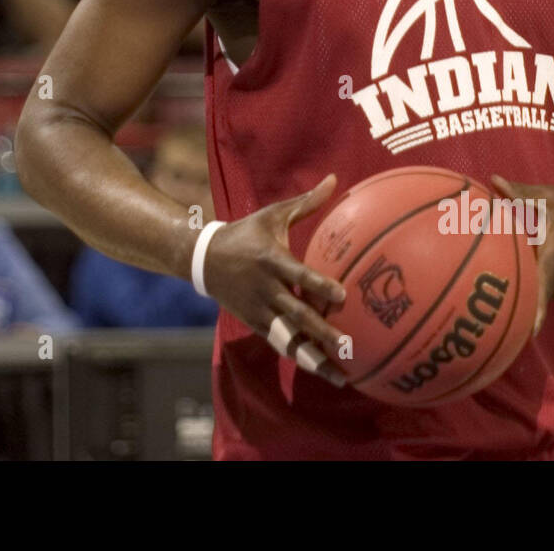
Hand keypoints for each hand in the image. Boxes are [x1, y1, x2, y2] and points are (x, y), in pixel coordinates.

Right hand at [200, 174, 348, 386]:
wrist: (204, 258)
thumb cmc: (247, 232)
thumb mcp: (273, 215)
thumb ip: (306, 202)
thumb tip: (334, 178)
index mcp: (272, 260)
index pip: (299, 275)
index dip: (319, 286)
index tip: (342, 296)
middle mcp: (266, 288)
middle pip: (297, 314)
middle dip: (322, 333)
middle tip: (349, 346)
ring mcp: (259, 309)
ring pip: (287, 338)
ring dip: (313, 358)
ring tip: (338, 376)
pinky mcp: (254, 322)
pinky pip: (279, 342)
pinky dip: (299, 356)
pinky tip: (322, 370)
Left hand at [491, 176, 553, 335]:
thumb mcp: (547, 195)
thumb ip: (519, 193)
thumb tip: (494, 181)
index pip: (543, 281)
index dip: (537, 308)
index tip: (528, 330)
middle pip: (534, 292)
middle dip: (515, 303)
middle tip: (491, 313)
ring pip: (537, 292)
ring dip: (521, 291)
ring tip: (498, 286)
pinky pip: (542, 289)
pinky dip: (530, 286)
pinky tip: (516, 277)